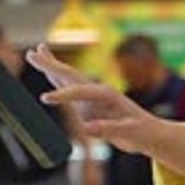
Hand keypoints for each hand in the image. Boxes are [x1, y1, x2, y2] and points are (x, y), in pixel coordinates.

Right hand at [26, 44, 156, 154]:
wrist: (151, 133)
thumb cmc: (142, 133)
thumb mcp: (129, 133)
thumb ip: (108, 129)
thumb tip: (87, 128)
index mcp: (108, 95)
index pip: (80, 92)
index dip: (63, 96)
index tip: (44, 99)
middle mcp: (99, 91)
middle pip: (70, 75)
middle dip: (51, 64)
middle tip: (32, 51)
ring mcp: (94, 96)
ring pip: (68, 78)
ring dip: (51, 66)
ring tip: (36, 53)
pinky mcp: (91, 103)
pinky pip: (70, 89)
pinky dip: (57, 79)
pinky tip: (49, 73)